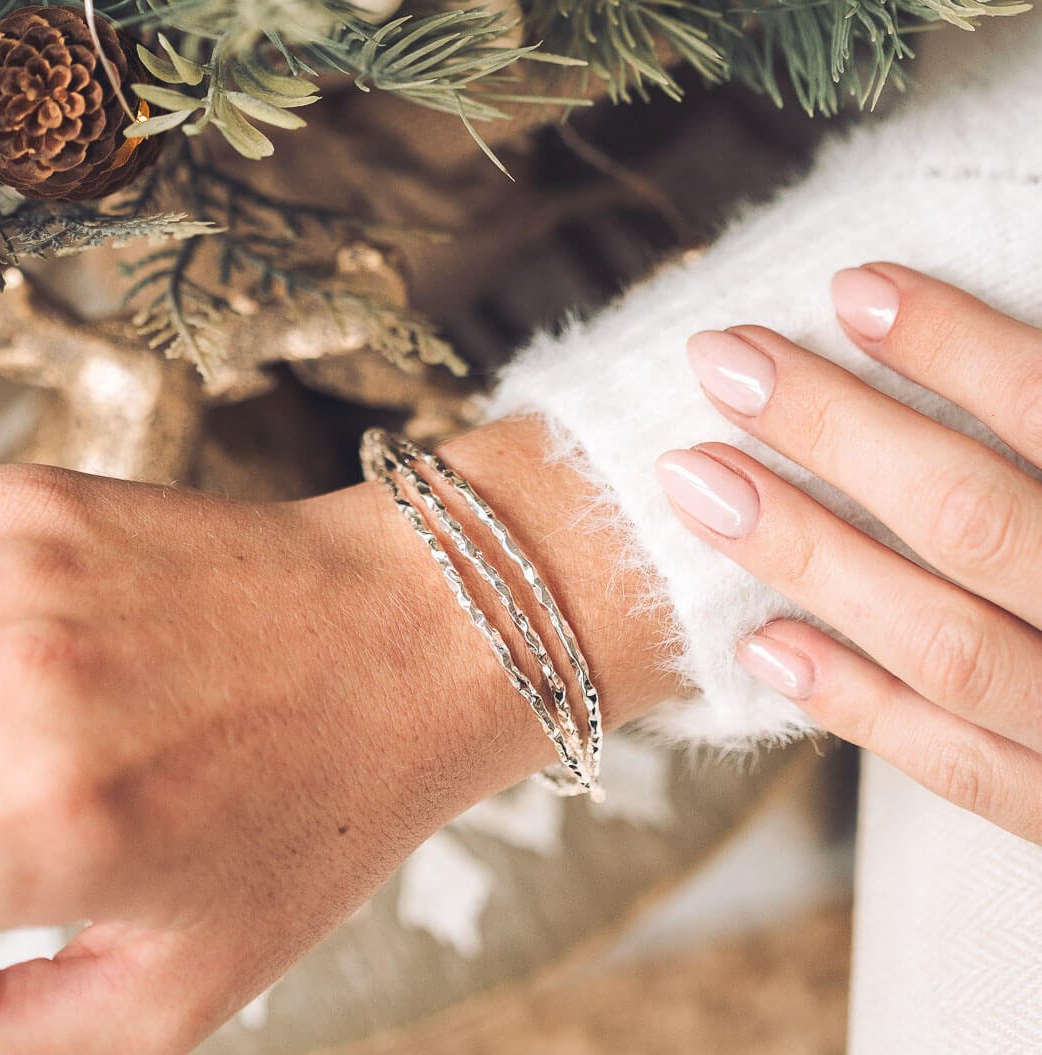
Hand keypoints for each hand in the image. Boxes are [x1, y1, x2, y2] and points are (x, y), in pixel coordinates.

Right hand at [0, 420, 672, 1053]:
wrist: (409, 636)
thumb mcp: (184, 983)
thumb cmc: (323, 811)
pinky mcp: (37, 506)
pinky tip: (54, 658)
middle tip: (27, 811)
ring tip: (66, 741)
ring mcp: (24, 577)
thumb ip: (16, 1039)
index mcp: (41, 827)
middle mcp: (17, 687)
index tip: (1, 877)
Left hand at [656, 264, 1041, 841]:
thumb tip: (916, 322)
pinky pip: (953, 764)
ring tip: (695, 479)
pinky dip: (853, 701)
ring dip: (806, 555)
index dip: (954, 345)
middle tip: (722, 362)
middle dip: (835, 430)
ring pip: (941, 642)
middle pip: (971, 520)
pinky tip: (758, 640)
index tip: (851, 288)